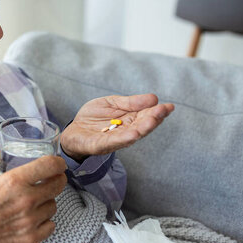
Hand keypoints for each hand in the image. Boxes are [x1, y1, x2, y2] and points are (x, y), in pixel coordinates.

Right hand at [0, 151, 66, 242]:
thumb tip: (0, 153)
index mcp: (14, 181)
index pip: (49, 166)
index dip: (57, 162)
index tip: (58, 163)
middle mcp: (26, 200)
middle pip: (57, 185)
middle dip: (57, 179)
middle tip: (52, 179)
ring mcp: (29, 221)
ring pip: (53, 206)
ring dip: (48, 201)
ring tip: (37, 201)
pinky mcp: (30, 238)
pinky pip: (50, 226)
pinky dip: (45, 221)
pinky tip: (35, 218)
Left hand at [60, 93, 174, 160]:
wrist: (73, 130)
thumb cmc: (94, 117)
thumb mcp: (112, 103)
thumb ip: (130, 102)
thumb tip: (154, 98)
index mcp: (130, 121)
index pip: (147, 116)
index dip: (158, 112)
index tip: (169, 106)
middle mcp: (126, 132)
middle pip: (142, 126)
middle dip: (153, 119)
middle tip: (162, 111)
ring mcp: (114, 140)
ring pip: (131, 135)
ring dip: (142, 129)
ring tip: (152, 120)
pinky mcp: (100, 145)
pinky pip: (113, 142)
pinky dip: (123, 139)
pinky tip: (133, 134)